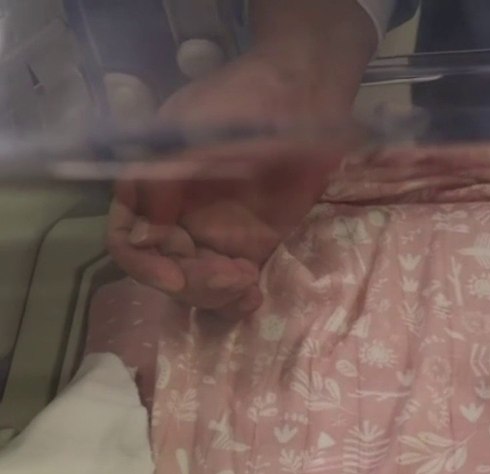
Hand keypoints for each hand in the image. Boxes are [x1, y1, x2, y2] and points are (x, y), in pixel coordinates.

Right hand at [106, 0, 374, 316]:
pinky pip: (235, 285)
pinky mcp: (252, 245)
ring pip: (198, 285)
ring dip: (215, 296)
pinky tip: (253, 297)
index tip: (176, 278)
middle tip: (233, 277)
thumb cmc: (239, 103)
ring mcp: (214, 233)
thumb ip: (166, 180)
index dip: (143, 266)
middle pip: (166, 271)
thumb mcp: (191, 132)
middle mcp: (175, 216)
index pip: (127, 240)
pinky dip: (238, 300)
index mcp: (149, 189)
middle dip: (192, 284)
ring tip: (247, 285)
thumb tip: (143, 232)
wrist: (301, 96)